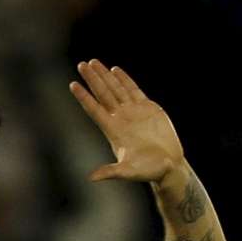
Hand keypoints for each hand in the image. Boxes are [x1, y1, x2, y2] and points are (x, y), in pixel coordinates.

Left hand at [70, 60, 184, 184]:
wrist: (169, 166)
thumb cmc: (148, 171)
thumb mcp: (129, 172)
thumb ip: (111, 172)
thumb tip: (92, 178)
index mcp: (113, 131)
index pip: (94, 110)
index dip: (84, 97)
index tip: (73, 85)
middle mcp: (120, 119)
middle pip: (103, 95)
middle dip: (93, 80)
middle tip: (82, 65)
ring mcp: (133, 112)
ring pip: (115, 89)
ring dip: (105, 76)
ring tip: (94, 62)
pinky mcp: (147, 108)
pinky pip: (133, 90)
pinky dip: (124, 80)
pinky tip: (115, 70)